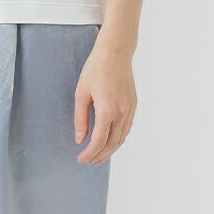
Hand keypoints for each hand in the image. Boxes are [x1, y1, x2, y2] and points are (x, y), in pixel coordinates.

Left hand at [74, 41, 136, 164]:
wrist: (116, 52)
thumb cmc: (95, 70)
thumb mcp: (81, 94)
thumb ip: (80, 119)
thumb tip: (80, 139)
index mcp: (107, 110)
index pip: (99, 141)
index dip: (89, 153)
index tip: (81, 159)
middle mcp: (122, 112)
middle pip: (112, 144)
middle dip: (99, 156)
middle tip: (88, 162)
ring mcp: (130, 109)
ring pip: (121, 138)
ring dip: (110, 151)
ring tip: (98, 157)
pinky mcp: (133, 105)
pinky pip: (127, 129)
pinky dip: (118, 139)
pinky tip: (109, 142)